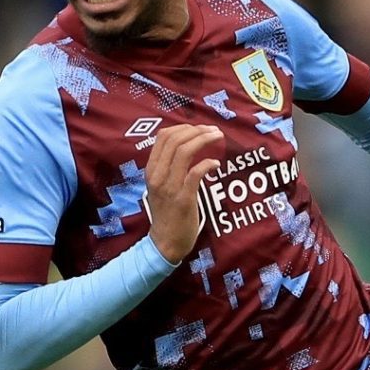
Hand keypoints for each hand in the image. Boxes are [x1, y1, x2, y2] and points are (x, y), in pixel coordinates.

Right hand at [144, 124, 222, 263]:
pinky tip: (216, 164)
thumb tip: (186, 145)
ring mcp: (169, 187)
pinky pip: (195, 173)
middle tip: (213, 130)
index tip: (200, 128)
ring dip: (204, 140)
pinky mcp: (183, 199)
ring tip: (217, 138)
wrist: (165, 242)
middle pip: (175, 141)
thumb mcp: (160, 186)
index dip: (184, 127)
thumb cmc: (167, 212)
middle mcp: (157, 176)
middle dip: (197, 131)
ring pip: (184, 152)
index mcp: (151, 170)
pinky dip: (207, 164)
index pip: (163, 137)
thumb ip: (168, 167)